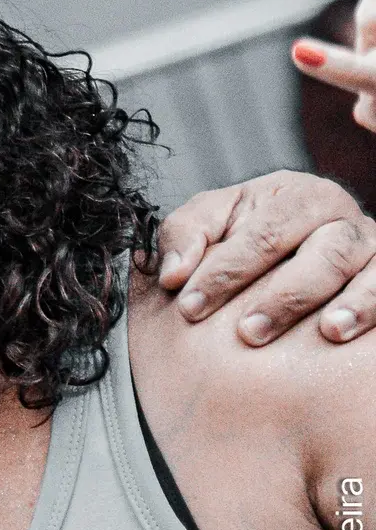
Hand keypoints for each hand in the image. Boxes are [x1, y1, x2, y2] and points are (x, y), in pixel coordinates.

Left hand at [155, 172, 375, 344]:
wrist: (291, 256)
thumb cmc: (245, 240)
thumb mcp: (213, 225)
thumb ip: (185, 235)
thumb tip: (172, 273)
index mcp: (293, 195)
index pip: (260, 232)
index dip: (224, 271)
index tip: (189, 308)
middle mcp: (336, 213)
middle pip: (314, 249)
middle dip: (280, 294)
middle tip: (246, 333)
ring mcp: (365, 244)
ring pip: (347, 266)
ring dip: (326, 303)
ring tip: (315, 333)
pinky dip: (365, 307)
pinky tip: (338, 334)